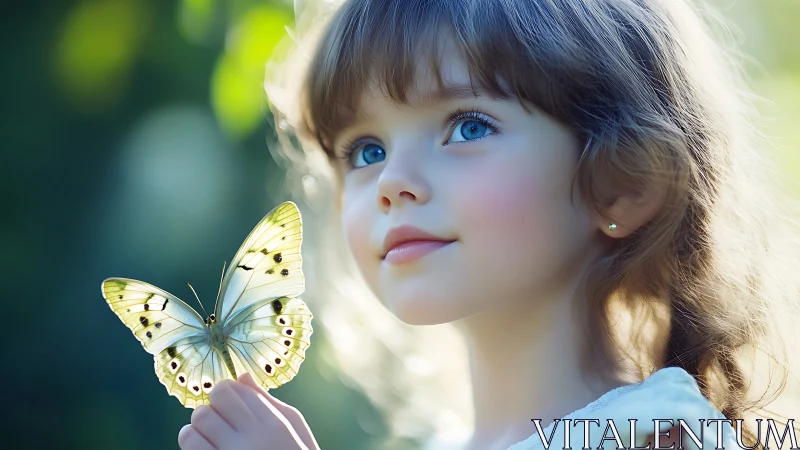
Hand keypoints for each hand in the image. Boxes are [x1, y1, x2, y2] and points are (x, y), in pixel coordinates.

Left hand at [178, 373, 319, 449]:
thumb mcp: (292, 432)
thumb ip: (268, 404)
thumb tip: (241, 376)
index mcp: (275, 425)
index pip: (237, 388)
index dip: (228, 394)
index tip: (230, 407)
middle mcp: (254, 437)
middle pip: (217, 398)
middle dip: (214, 406)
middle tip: (219, 421)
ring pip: (197, 420)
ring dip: (198, 426)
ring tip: (208, 437)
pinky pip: (190, 445)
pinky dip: (191, 444)